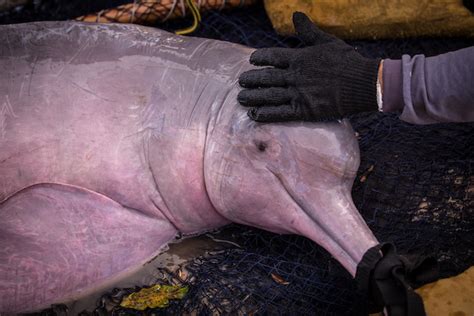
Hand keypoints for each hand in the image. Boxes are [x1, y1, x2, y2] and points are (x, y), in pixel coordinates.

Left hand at [238, 12, 380, 121]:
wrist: (363, 83)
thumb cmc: (347, 61)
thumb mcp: (326, 41)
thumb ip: (308, 30)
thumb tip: (296, 13)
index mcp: (299, 58)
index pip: (272, 56)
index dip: (260, 58)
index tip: (251, 60)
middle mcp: (295, 75)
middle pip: (267, 77)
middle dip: (252, 79)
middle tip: (241, 81)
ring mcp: (298, 93)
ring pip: (269, 95)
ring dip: (253, 96)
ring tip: (241, 97)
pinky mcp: (304, 110)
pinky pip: (279, 112)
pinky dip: (265, 113)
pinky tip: (253, 114)